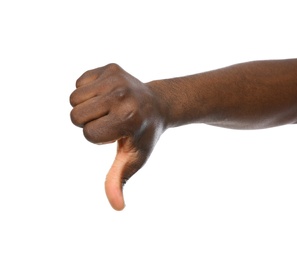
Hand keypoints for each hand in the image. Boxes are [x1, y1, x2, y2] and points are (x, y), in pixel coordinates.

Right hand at [70, 64, 165, 209]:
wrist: (158, 105)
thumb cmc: (143, 135)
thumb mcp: (134, 159)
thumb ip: (119, 180)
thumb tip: (118, 207)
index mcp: (128, 119)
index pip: (88, 134)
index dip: (98, 137)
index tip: (116, 132)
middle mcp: (122, 95)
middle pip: (76, 116)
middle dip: (89, 122)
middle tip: (111, 119)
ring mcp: (116, 78)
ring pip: (74, 98)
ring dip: (87, 107)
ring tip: (108, 107)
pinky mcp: (110, 67)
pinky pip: (79, 82)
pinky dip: (88, 92)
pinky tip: (107, 96)